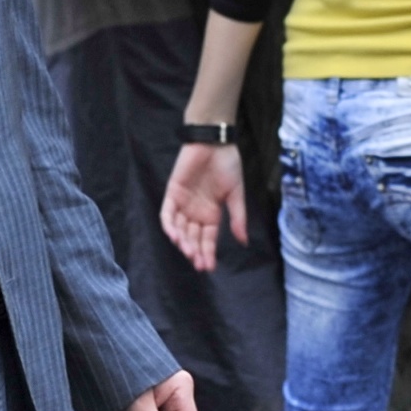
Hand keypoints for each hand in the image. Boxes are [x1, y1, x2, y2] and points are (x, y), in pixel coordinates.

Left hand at [159, 140, 250, 273]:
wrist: (215, 143)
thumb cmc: (228, 166)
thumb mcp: (236, 194)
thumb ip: (237, 218)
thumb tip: (244, 241)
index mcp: (211, 214)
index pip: (208, 239)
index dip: (208, 252)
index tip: (209, 267)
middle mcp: (196, 212)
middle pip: (193, 237)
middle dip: (195, 251)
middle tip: (198, 263)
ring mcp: (183, 204)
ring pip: (179, 228)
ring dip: (183, 241)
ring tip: (188, 252)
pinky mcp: (172, 193)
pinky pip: (167, 213)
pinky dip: (169, 225)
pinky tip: (175, 236)